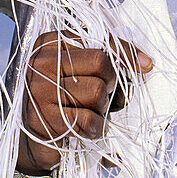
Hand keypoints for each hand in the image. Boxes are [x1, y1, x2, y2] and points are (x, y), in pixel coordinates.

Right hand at [18, 31, 152, 173]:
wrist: (31, 138)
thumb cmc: (62, 98)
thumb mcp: (79, 70)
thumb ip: (108, 58)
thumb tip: (145, 62)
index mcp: (50, 42)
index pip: (99, 40)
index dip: (125, 54)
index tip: (144, 66)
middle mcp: (41, 62)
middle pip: (101, 64)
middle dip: (111, 84)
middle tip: (104, 96)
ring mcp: (40, 90)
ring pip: (98, 92)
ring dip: (103, 108)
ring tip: (90, 111)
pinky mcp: (44, 118)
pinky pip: (88, 119)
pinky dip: (96, 127)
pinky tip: (86, 127)